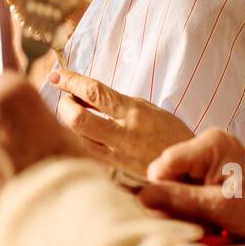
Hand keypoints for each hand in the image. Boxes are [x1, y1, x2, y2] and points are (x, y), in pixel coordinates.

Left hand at [0, 73, 83, 228]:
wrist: (45, 208)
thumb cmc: (62, 170)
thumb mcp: (62, 133)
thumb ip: (36, 119)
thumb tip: (32, 123)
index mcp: (16, 91)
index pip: (1, 82)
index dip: (8, 102)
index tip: (13, 116)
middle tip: (9, 145)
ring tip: (3, 169)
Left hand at [49, 70, 193, 175]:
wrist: (189, 168)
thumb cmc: (171, 133)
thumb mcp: (148, 109)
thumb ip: (118, 103)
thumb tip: (86, 95)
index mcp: (134, 112)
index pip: (94, 92)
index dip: (70, 81)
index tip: (56, 75)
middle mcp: (124, 134)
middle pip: (77, 119)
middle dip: (64, 105)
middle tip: (65, 97)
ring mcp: (117, 155)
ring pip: (78, 137)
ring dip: (69, 122)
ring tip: (73, 112)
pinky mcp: (115, 170)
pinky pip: (88, 151)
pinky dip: (80, 138)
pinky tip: (83, 131)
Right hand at [138, 130, 244, 238]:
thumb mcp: (218, 207)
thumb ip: (179, 200)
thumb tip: (141, 197)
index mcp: (211, 145)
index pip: (164, 164)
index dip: (161, 190)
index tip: (174, 214)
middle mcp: (207, 143)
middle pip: (168, 173)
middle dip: (176, 200)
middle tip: (199, 221)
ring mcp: (210, 154)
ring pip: (176, 181)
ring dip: (185, 204)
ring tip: (209, 219)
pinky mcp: (211, 166)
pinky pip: (187, 184)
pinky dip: (194, 202)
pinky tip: (210, 213)